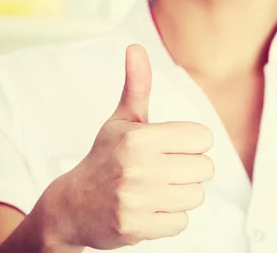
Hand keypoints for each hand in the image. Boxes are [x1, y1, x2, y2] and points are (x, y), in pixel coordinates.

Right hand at [38, 44, 214, 250]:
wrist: (72, 205)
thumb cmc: (105, 157)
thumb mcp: (121, 120)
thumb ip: (136, 86)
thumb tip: (136, 47)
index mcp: (139, 137)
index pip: (203, 138)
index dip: (191, 143)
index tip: (172, 146)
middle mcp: (137, 168)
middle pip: (205, 169)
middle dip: (189, 169)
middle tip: (164, 169)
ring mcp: (135, 201)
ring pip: (195, 196)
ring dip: (180, 194)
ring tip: (156, 189)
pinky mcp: (135, 228)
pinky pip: (180, 222)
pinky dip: (169, 218)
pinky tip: (148, 209)